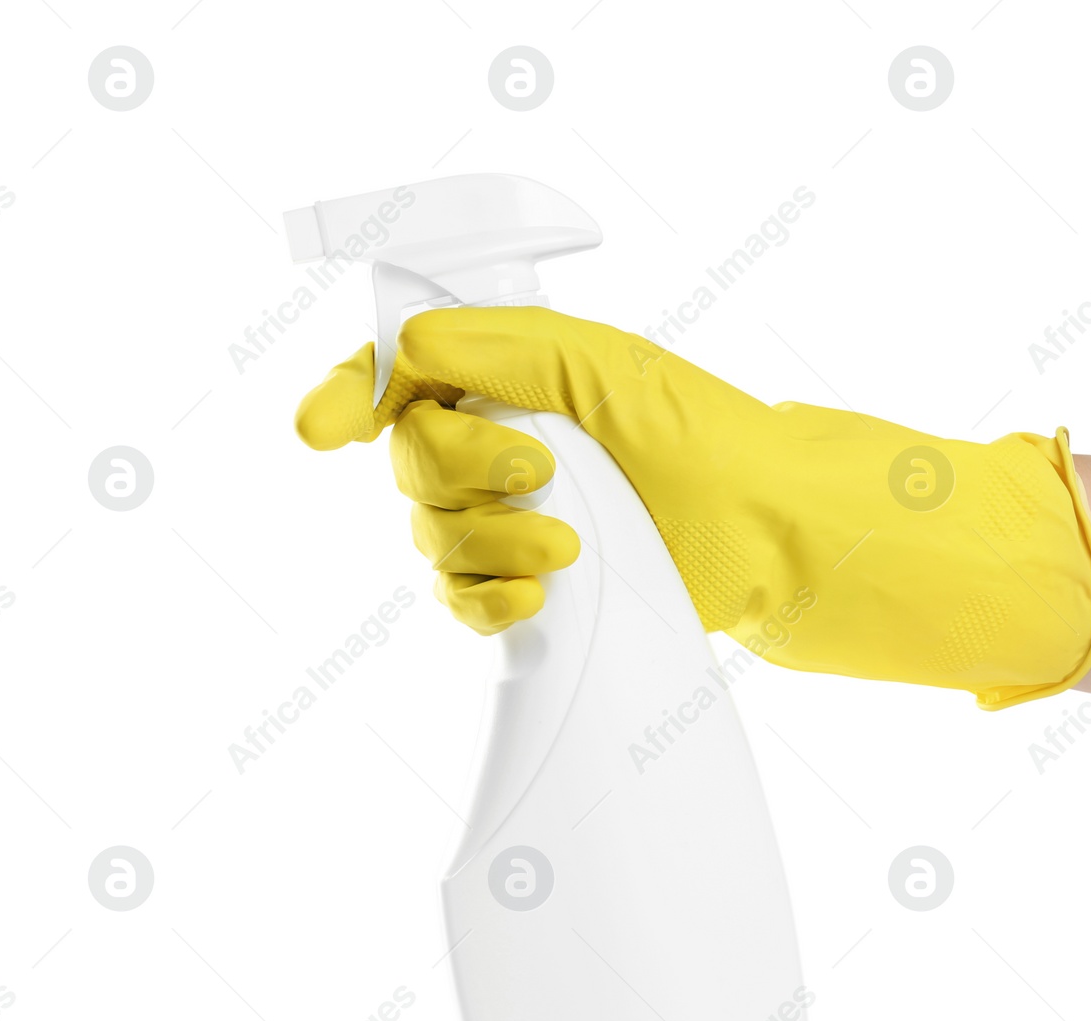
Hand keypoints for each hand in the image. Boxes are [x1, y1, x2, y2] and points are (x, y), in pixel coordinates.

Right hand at [295, 306, 1090, 707]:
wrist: (766, 533)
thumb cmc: (702, 438)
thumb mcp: (600, 366)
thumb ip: (497, 347)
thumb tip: (405, 352)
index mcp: (507, 381)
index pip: (397, 381)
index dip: (348, 397)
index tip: (324, 428)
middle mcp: (499, 448)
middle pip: (410, 464)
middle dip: (462, 471)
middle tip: (544, 470)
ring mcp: (512, 522)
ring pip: (433, 539)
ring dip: (490, 544)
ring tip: (571, 543)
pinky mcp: (532, 590)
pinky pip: (463, 604)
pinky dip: (489, 603)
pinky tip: (535, 600)